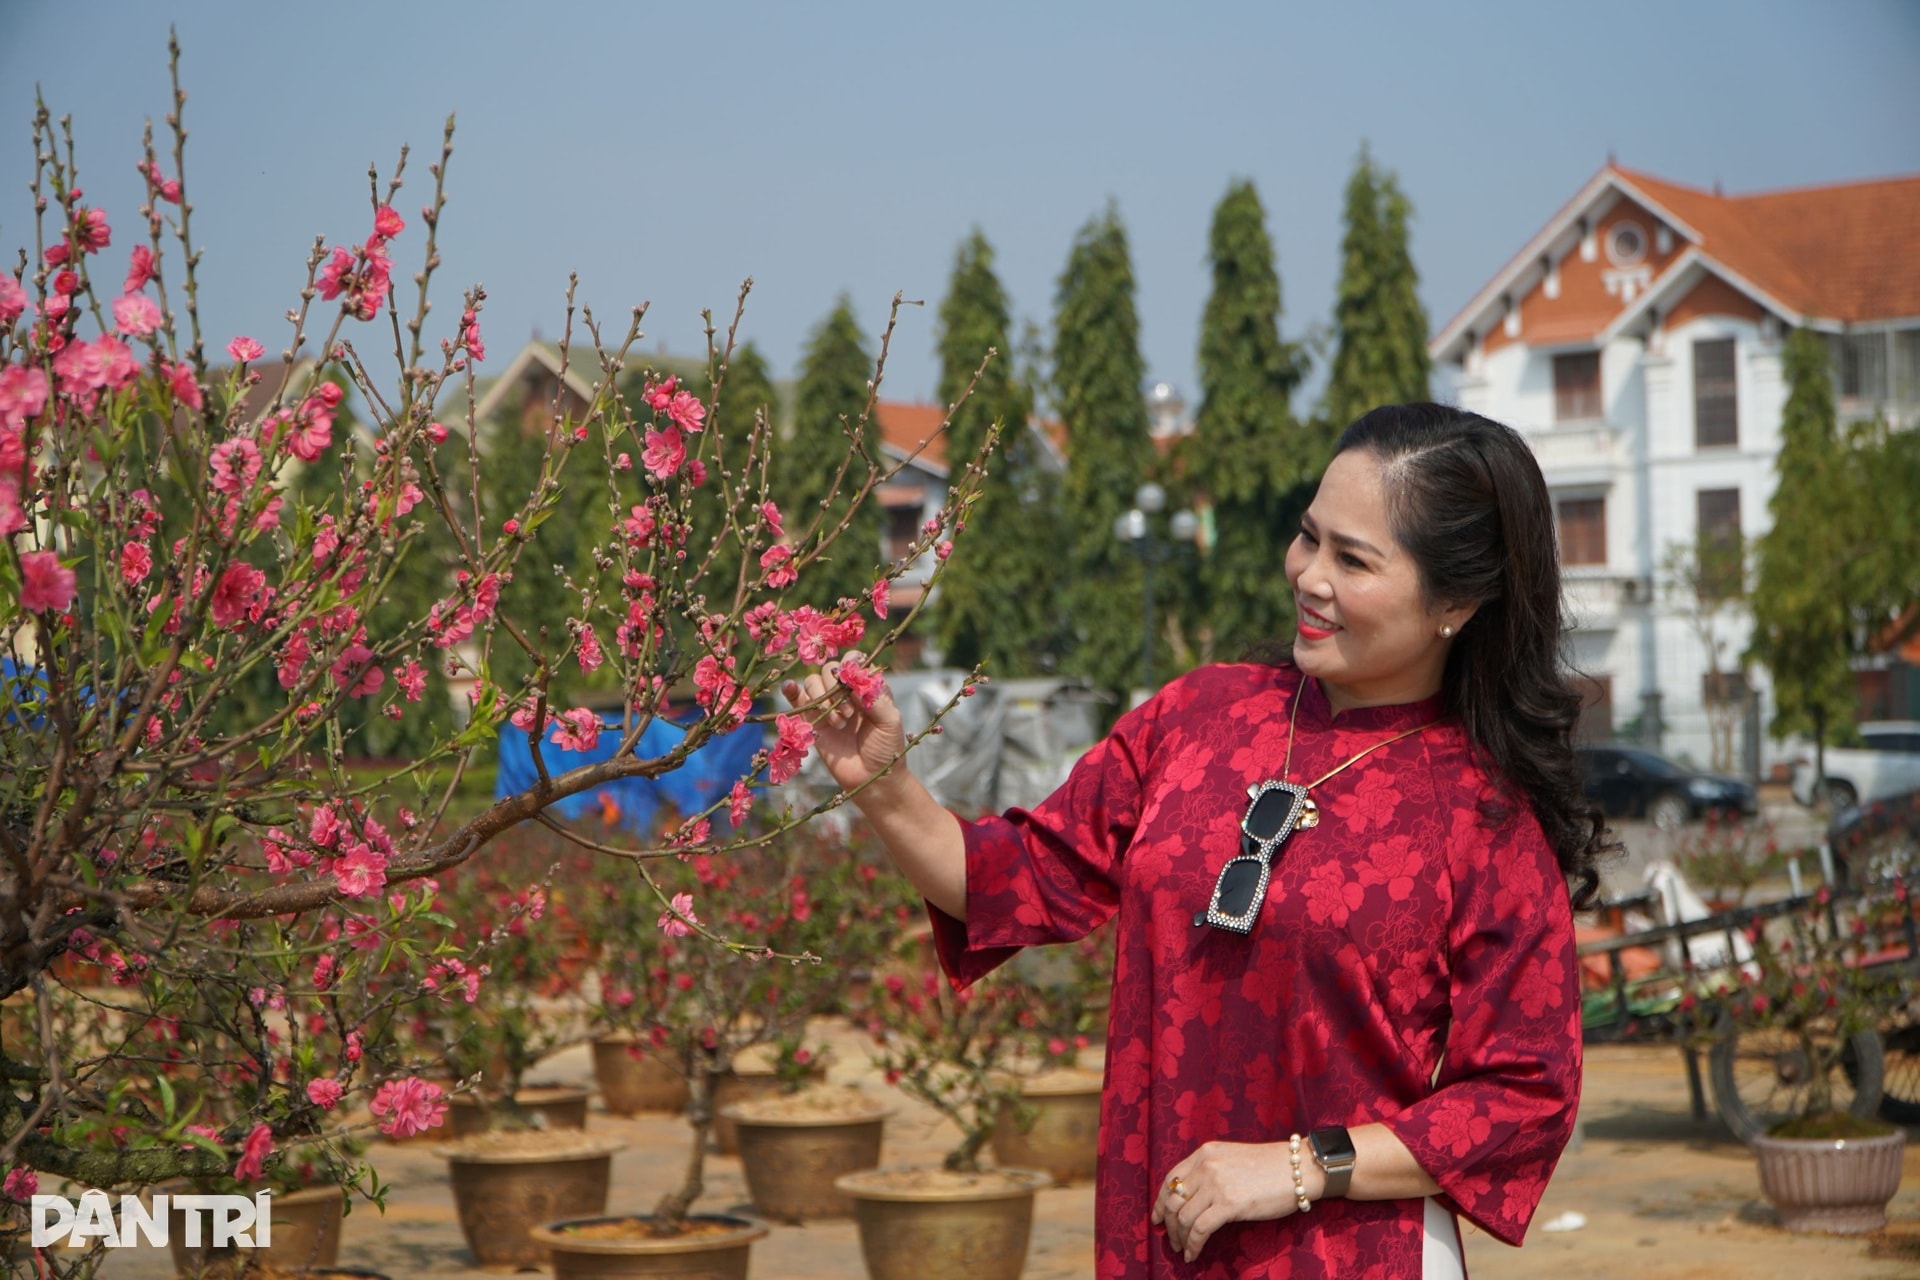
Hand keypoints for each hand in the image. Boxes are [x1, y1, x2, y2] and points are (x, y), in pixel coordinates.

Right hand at [781, 663, 906, 796]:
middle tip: (848, 714)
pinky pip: (797, 699)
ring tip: (838, 723)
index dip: (850, 668)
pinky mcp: (812, 720)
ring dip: (821, 697)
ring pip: (812, 682)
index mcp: (867, 687)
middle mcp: (846, 692)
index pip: (854, 662)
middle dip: (835, 688)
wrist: (872, 779)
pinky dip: (791, 690)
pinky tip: (790, 688)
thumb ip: (874, 697)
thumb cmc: (887, 749)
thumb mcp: (890, 720)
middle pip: (829, 669)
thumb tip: (851, 679)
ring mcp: (827, 705)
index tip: (852, 686)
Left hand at [1150, 1140, 1318, 1263]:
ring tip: (1183, 1249)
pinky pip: (1200, 1229)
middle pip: (1172, 1199)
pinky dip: (1193, 1245)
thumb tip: (1194, 1198)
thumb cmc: (1271, 1166)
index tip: (1157, 1218)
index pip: (1171, 1179)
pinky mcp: (1229, 1204)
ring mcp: (1216, 1185)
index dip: (1160, 1201)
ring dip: (1179, 1238)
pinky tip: (1193, 1254)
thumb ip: (1211, 1172)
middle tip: (1171, 1240)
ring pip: (1183, 1216)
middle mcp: (1206, 1166)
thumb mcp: (1232, 1159)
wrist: (1298, 1168)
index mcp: (1205, 1154)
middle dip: (1167, 1224)